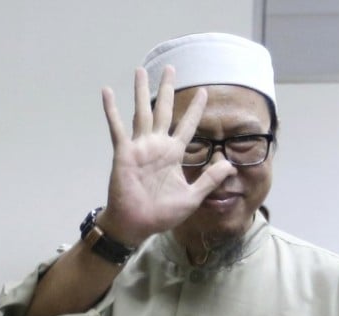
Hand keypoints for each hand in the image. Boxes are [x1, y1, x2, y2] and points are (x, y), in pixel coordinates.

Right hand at [98, 66, 235, 245]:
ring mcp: (140, 147)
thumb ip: (210, 180)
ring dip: (141, 91)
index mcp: (174, 154)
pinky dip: (112, 110)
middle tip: (171, 68)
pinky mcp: (124, 152)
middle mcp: (157, 145)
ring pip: (142, 112)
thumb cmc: (163, 213)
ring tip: (140, 70)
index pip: (189, 126)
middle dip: (167, 90)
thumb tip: (230, 165)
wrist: (138, 224)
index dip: (196, 109)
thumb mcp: (193, 197)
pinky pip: (117, 128)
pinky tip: (108, 91)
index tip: (204, 92)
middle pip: (164, 110)